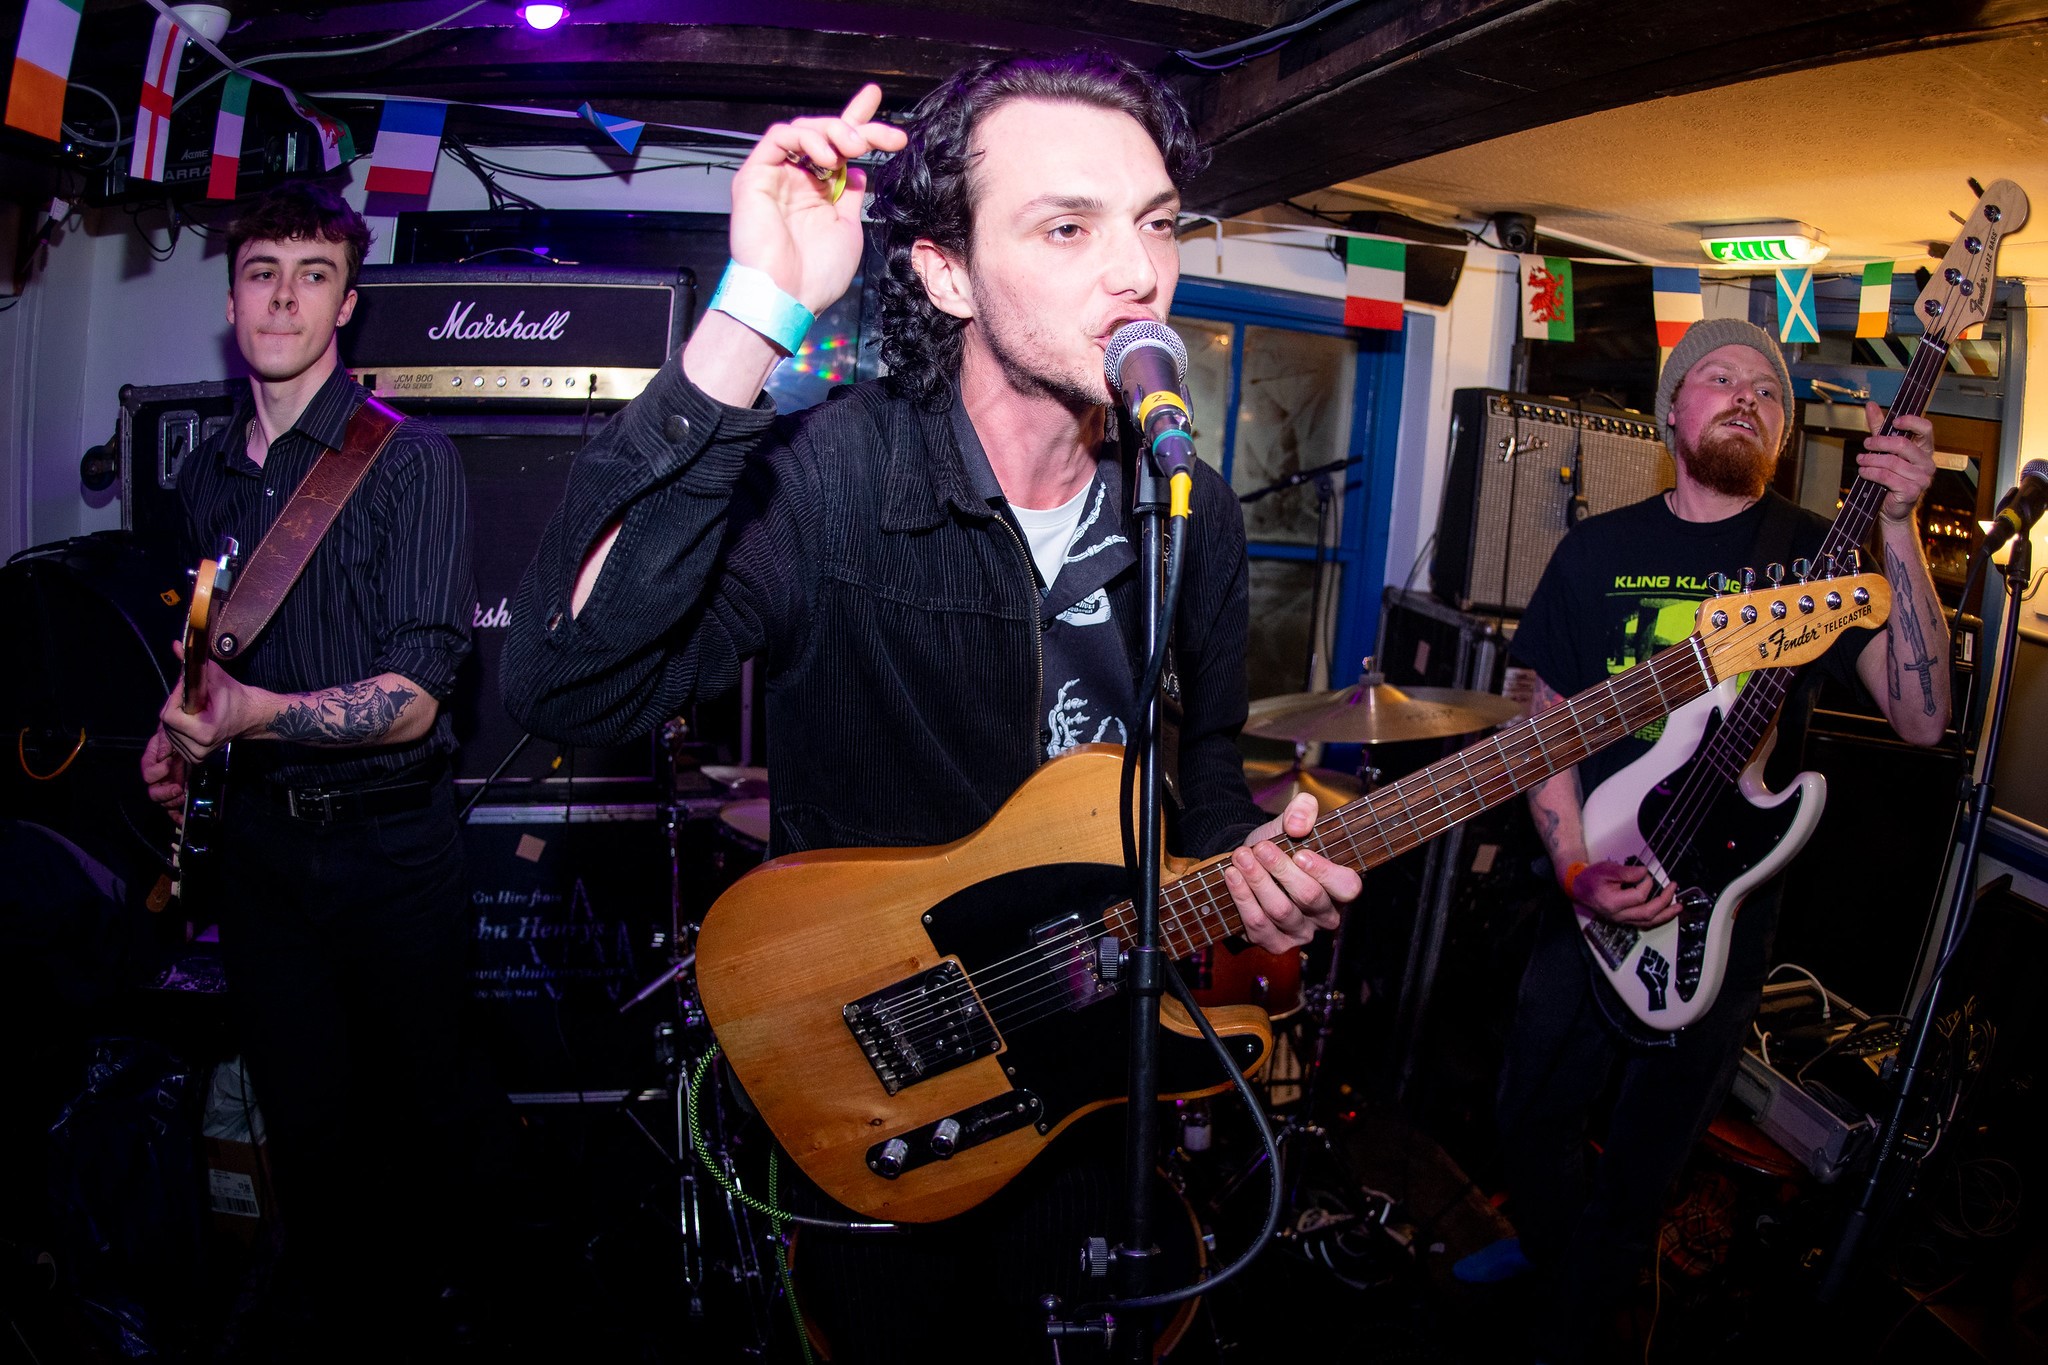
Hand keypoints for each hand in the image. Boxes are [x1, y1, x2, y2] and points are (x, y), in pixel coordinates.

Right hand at [141, 725, 186, 819]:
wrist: (192, 732)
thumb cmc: (177, 732)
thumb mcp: (169, 733)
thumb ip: (165, 743)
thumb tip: (163, 756)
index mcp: (152, 762)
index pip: (148, 773)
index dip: (157, 771)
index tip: (170, 763)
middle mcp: (157, 777)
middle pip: (153, 792)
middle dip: (164, 792)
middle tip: (178, 788)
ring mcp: (167, 785)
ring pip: (163, 802)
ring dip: (173, 802)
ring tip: (184, 795)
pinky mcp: (178, 792)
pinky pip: (173, 808)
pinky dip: (176, 815)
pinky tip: (183, 819)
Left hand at [158, 640, 265, 763]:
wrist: (251, 716)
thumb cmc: (235, 696)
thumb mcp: (215, 676)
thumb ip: (192, 664)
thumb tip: (175, 645)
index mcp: (204, 732)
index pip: (169, 717)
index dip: (174, 699)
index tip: (186, 689)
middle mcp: (198, 748)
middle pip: (166, 724)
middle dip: (175, 707)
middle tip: (192, 697)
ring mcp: (196, 756)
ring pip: (168, 732)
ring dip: (176, 717)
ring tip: (195, 709)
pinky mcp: (195, 758)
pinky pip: (174, 739)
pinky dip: (179, 728)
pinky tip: (193, 721)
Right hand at [728, 84, 907, 315]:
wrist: (787, 295)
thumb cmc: (816, 274)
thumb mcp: (848, 230)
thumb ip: (851, 197)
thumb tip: (859, 170)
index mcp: (818, 193)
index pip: (837, 148)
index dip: (856, 120)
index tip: (875, 98)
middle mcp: (796, 181)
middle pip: (824, 135)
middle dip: (855, 127)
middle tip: (879, 138)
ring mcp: (775, 177)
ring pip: (802, 129)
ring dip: (832, 132)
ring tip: (852, 150)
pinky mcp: (755, 176)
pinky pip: (777, 137)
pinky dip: (804, 138)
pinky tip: (827, 159)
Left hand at [1222, 793, 1360, 952]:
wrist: (1252, 862)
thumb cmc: (1282, 845)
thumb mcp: (1292, 821)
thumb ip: (1303, 810)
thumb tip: (1298, 823)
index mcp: (1340, 887)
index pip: (1347, 886)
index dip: (1325, 872)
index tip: (1300, 854)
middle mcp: (1325, 914)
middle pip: (1310, 897)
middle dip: (1282, 871)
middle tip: (1261, 849)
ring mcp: (1300, 932)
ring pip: (1281, 911)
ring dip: (1258, 882)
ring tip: (1241, 857)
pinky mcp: (1274, 943)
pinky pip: (1259, 925)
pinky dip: (1243, 899)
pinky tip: (1233, 876)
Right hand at [1568, 858, 1678, 927]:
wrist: (1578, 888)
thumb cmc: (1591, 878)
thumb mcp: (1606, 869)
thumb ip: (1626, 872)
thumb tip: (1645, 873)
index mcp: (1612, 902)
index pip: (1639, 896)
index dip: (1647, 883)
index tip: (1645, 873)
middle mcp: (1618, 915)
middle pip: (1647, 913)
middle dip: (1664, 901)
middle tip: (1673, 888)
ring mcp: (1621, 920)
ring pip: (1648, 922)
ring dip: (1666, 915)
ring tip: (1678, 907)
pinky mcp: (1624, 920)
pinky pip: (1644, 923)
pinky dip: (1657, 919)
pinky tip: (1665, 913)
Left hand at [1859, 403, 1936, 521]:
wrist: (1890, 507)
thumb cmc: (1890, 476)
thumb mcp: (1884, 449)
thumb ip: (1879, 428)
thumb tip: (1871, 405)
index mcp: (1925, 449)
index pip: (1926, 429)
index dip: (1911, 422)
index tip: (1894, 421)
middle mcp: (1927, 463)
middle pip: (1903, 445)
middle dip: (1880, 442)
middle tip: (1866, 444)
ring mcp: (1922, 478)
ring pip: (1892, 462)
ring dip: (1871, 460)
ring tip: (1861, 460)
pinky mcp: (1912, 491)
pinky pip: (1887, 477)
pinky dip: (1871, 473)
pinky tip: (1864, 472)